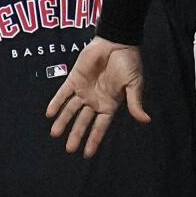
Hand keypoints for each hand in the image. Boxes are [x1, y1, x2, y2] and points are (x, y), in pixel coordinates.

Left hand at [46, 38, 148, 157]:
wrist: (116, 42)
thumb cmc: (128, 63)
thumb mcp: (134, 84)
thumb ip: (135, 103)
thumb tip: (146, 120)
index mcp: (109, 105)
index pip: (100, 127)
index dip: (94, 140)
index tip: (87, 154)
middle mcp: (94, 100)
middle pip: (83, 121)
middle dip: (76, 134)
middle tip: (69, 149)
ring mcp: (83, 90)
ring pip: (71, 109)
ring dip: (63, 121)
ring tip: (54, 134)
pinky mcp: (74, 78)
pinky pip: (63, 92)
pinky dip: (56, 102)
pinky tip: (49, 113)